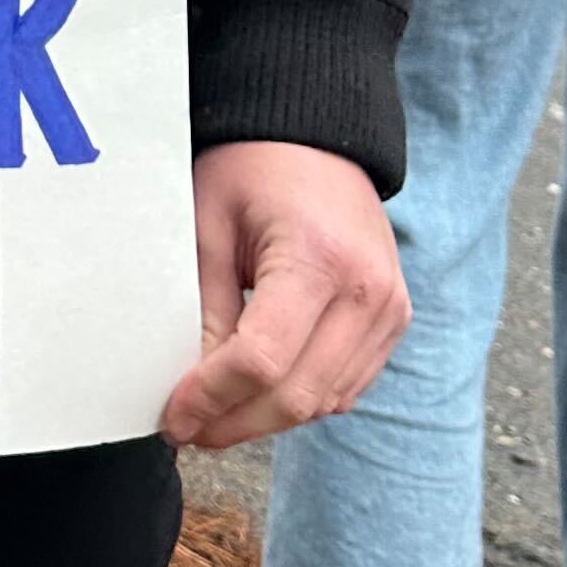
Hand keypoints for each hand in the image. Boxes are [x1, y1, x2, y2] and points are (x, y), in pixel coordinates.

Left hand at [162, 140, 408, 451]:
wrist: (317, 137)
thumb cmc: (253, 169)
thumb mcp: (208, 226)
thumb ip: (203, 310)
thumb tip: (189, 392)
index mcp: (318, 259)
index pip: (262, 360)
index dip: (211, 399)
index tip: (172, 417)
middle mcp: (368, 291)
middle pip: (297, 395)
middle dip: (234, 424)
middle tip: (187, 429)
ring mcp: (390, 309)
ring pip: (324, 402)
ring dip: (265, 420)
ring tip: (215, 415)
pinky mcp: (394, 320)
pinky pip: (346, 387)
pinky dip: (300, 399)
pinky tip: (258, 392)